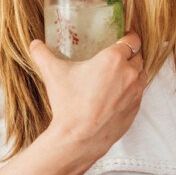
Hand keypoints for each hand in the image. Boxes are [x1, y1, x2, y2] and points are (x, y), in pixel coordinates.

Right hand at [28, 32, 146, 164]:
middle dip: (129, 54)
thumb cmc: (68, 104)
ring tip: (118, 74)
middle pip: (137, 56)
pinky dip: (131, 90)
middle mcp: (129, 73)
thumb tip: (34, 44)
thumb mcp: (52, 74)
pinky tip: (116, 93)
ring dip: (133, 71)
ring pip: (140, 74)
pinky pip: (138, 93)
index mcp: (114, 59)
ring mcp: (135, 92)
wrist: (79, 138)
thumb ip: (42, 55)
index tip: (123, 36)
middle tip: (116, 56)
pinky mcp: (135, 109)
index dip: (128, 36)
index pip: (132, 40)